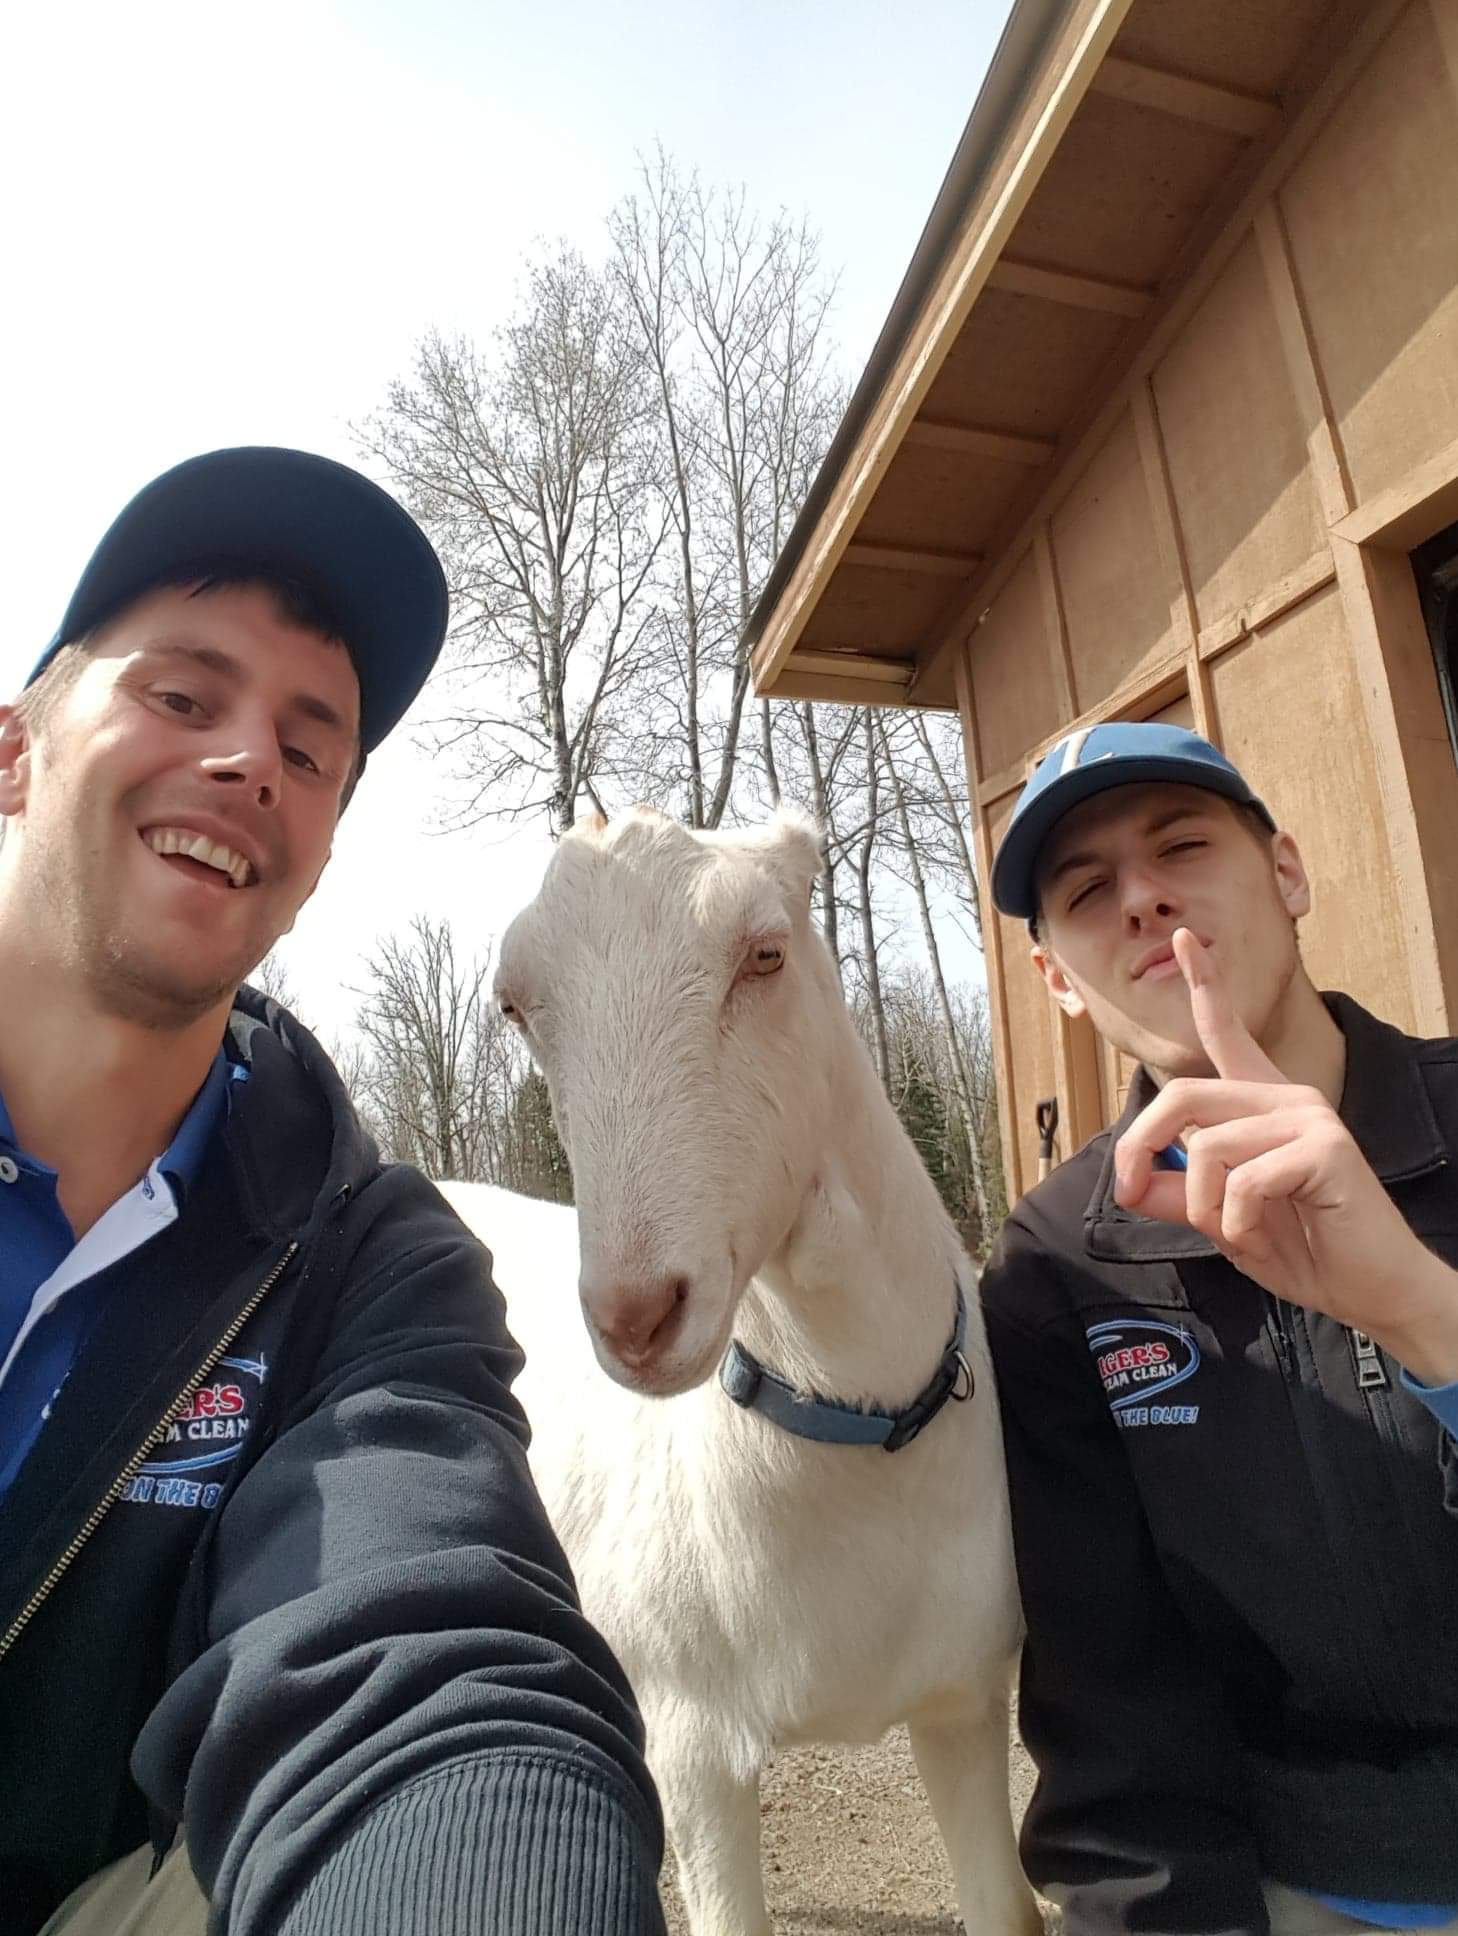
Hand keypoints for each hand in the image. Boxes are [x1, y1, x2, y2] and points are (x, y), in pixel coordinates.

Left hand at [1113, 929, 1457, 1382]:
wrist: (1368, 1289)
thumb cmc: (1302, 1249)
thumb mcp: (1220, 1220)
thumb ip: (1176, 1192)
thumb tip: (1131, 1175)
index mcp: (1262, 1104)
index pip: (1227, 1034)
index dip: (1203, 985)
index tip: (1181, 939)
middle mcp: (1287, 1097)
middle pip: (1182, 1094)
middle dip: (1141, 1145)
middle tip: (1133, 1192)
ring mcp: (1309, 1117)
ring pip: (1207, 1147)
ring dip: (1202, 1206)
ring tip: (1235, 1232)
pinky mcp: (1325, 1147)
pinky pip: (1242, 1180)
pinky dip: (1235, 1223)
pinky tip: (1261, 1236)